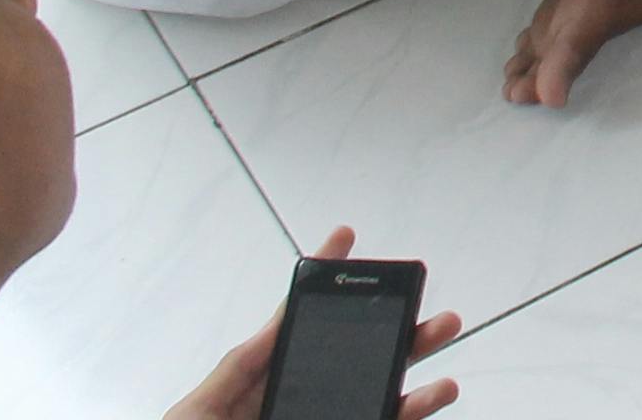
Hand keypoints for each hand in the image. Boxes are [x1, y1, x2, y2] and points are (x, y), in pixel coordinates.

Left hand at [167, 228, 462, 419]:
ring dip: (416, 375)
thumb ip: (239, 367)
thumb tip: (276, 321)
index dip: (321, 280)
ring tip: (442, 351)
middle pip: (354, 357)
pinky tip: (431, 395)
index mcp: (260, 382)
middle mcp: (298, 402)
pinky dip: (412, 413)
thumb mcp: (199, 409)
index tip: (343, 238)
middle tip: (422, 301)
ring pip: (380, 398)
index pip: (296, 321)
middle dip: (394, 326)